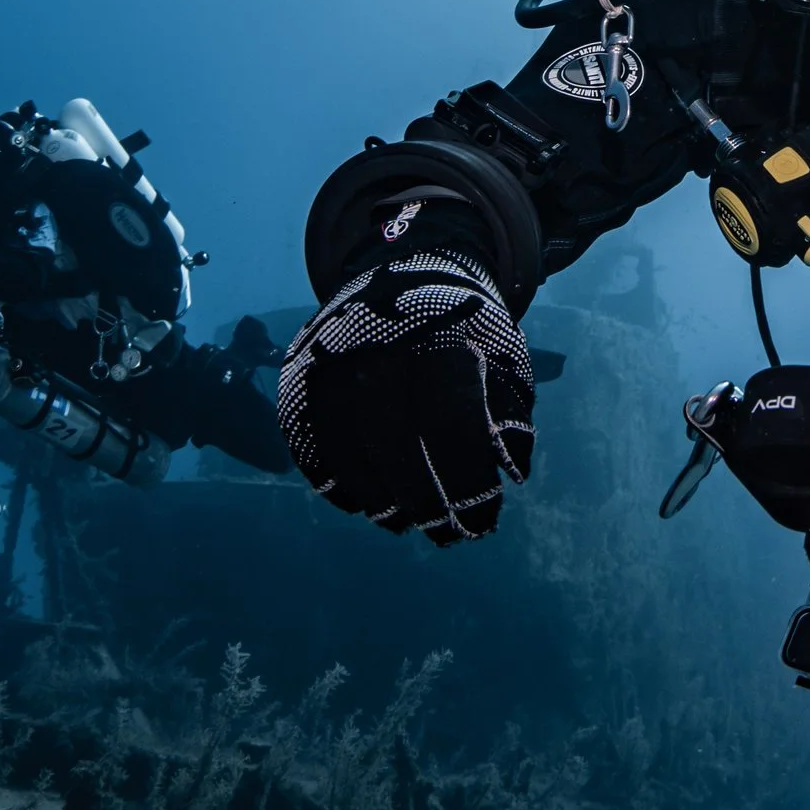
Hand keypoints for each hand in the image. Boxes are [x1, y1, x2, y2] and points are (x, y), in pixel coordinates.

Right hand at [278, 250, 533, 544]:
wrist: (398, 274)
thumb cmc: (460, 331)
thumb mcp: (499, 351)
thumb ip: (510, 409)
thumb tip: (511, 470)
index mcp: (435, 338)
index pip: (451, 425)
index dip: (469, 483)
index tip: (484, 520)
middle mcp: (377, 351)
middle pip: (396, 447)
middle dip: (426, 504)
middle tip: (448, 535)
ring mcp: (331, 368)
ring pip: (349, 456)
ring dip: (381, 504)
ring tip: (407, 522)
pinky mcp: (299, 384)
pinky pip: (311, 451)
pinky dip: (339, 486)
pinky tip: (368, 502)